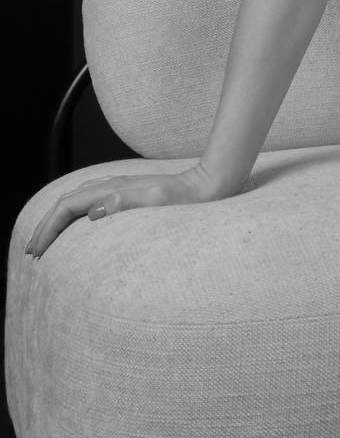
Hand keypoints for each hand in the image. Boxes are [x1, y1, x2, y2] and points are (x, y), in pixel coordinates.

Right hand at [24, 164, 225, 258]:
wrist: (209, 187)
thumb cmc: (186, 199)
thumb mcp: (157, 202)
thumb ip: (125, 202)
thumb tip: (94, 211)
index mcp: (114, 189)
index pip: (68, 206)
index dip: (49, 228)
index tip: (36, 252)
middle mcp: (114, 185)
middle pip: (68, 201)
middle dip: (47, 225)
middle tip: (32, 251)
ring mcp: (121, 187)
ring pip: (78, 199)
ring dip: (59, 218)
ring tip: (47, 239)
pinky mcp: (130, 192)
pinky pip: (92, 199)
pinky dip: (76, 211)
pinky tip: (79, 221)